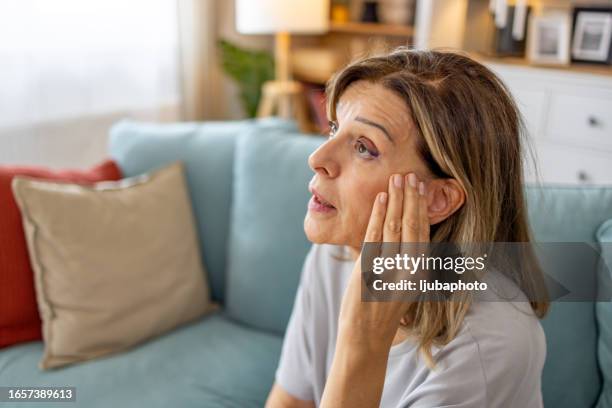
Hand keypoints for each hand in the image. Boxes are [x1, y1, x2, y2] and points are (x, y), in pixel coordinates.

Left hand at [337, 172, 429, 351]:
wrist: (366, 336)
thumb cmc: (384, 309)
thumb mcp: (404, 285)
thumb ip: (407, 260)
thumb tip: (408, 231)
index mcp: (419, 273)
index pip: (423, 233)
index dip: (422, 208)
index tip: (421, 188)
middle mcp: (408, 270)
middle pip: (411, 225)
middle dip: (410, 198)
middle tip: (410, 175)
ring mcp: (388, 270)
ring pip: (394, 227)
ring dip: (395, 200)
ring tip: (396, 179)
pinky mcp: (368, 270)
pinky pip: (374, 236)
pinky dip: (377, 215)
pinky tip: (380, 199)